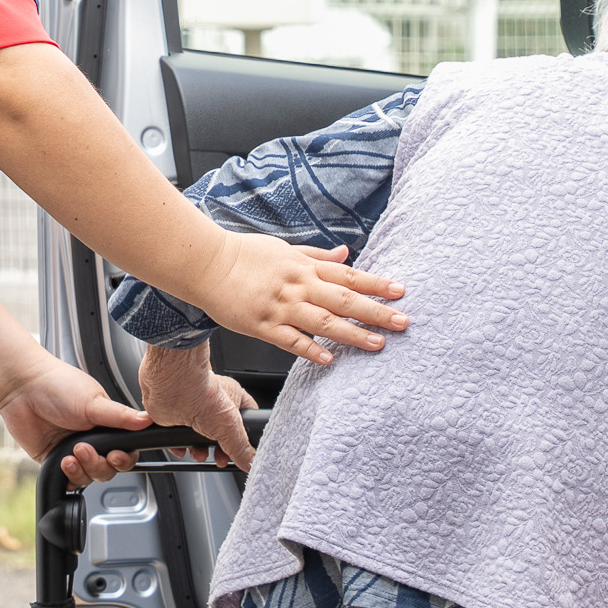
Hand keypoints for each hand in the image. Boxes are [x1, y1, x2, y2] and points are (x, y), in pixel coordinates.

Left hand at [0, 355, 152, 489]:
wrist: (22, 388)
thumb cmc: (57, 385)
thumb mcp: (94, 401)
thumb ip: (121, 416)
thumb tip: (148, 420)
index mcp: (106, 423)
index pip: (126, 450)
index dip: (124, 458)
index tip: (115, 455)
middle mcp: (92, 439)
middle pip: (109, 469)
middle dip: (100, 464)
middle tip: (85, 449)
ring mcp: (73, 451)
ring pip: (90, 476)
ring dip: (83, 469)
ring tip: (71, 453)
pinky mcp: (55, 460)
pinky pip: (69, 480)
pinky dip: (69, 476)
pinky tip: (63, 462)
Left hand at [138, 344, 259, 471]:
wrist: (170, 387)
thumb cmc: (201, 394)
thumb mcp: (230, 428)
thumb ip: (241, 449)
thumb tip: (251, 463)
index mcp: (232, 398)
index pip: (245, 418)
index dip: (245, 437)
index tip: (242, 452)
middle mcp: (212, 403)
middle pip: (220, 432)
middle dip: (218, 449)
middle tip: (219, 458)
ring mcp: (192, 409)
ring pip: (198, 436)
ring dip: (197, 450)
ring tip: (198, 454)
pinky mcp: (173, 415)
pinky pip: (177, 436)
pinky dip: (178, 445)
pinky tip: (180, 448)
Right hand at [192, 238, 407, 366]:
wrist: (206, 262)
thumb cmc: (243, 254)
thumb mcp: (285, 248)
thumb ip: (317, 255)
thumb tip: (346, 253)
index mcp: (304, 267)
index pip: (349, 275)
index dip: (376, 283)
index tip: (400, 291)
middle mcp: (298, 286)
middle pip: (344, 299)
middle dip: (376, 311)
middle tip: (402, 321)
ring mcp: (281, 307)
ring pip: (324, 321)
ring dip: (353, 333)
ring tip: (377, 344)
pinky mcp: (262, 326)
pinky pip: (291, 341)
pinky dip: (311, 349)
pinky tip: (329, 359)